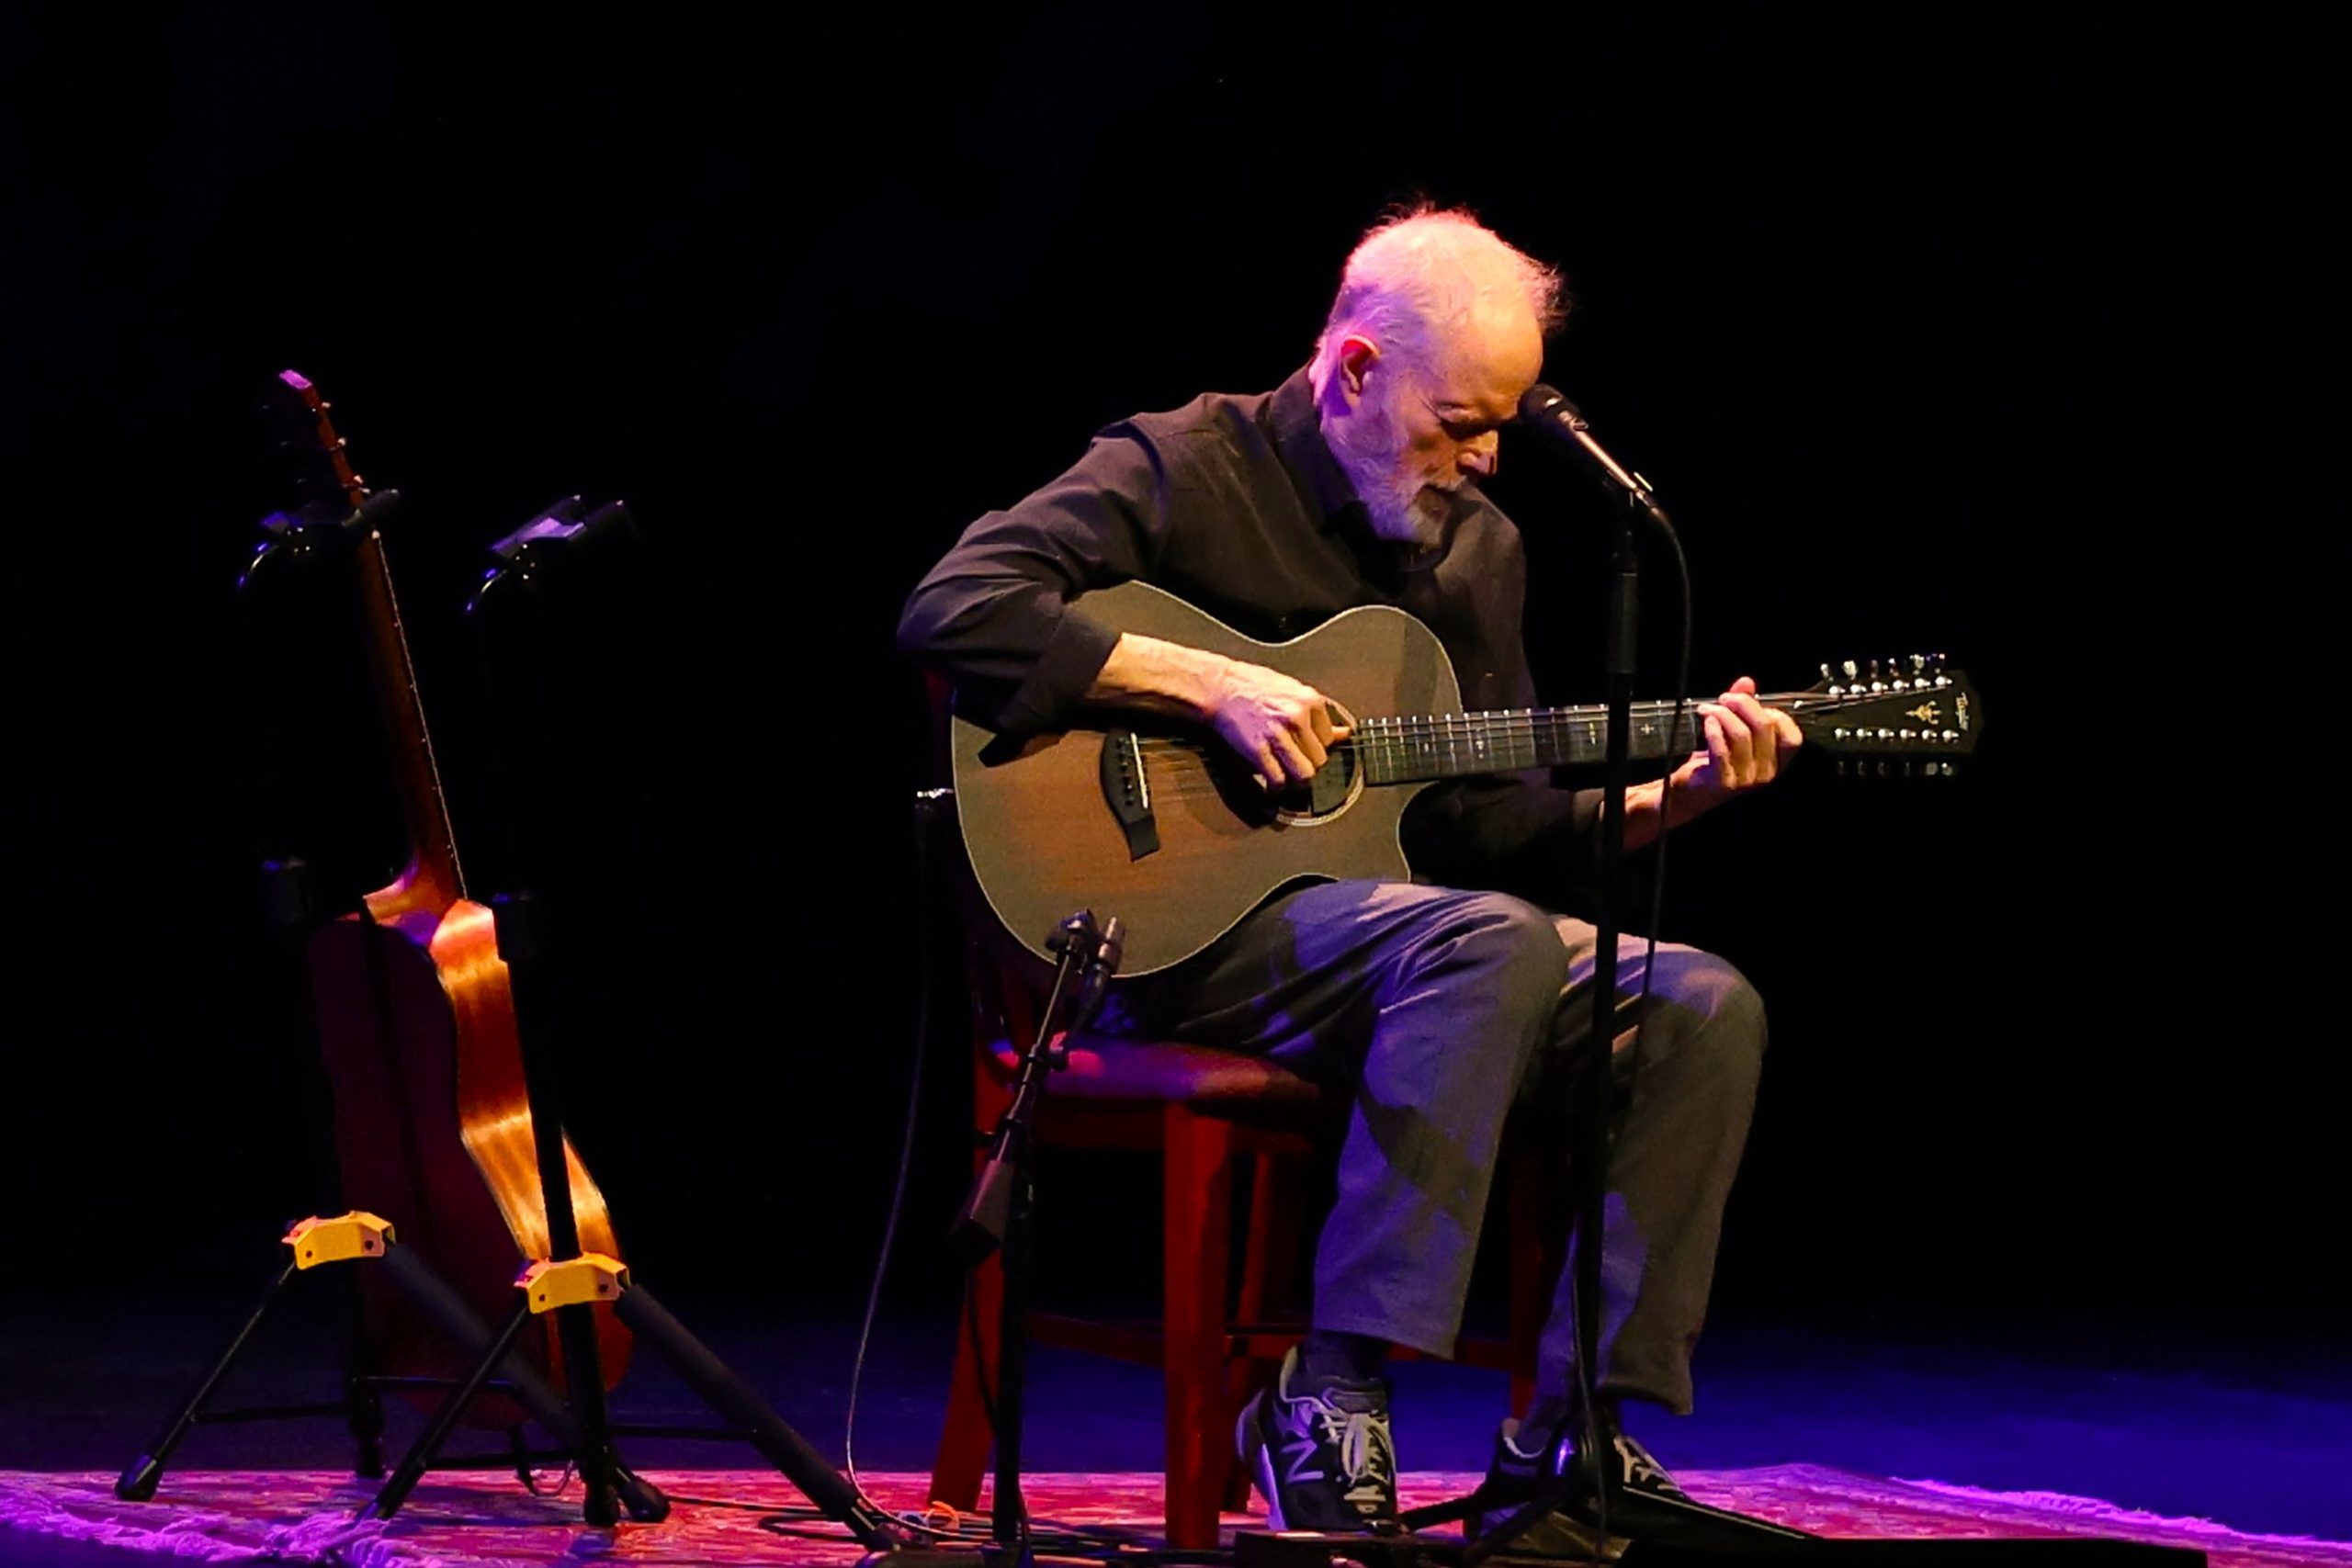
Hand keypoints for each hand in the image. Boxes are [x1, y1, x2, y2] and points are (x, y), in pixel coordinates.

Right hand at [1205, 656, 1352, 789]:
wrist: (1220, 686)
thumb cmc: (1253, 686)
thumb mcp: (1292, 691)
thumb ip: (1317, 716)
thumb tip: (1344, 734)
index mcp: (1309, 701)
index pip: (1329, 739)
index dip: (1317, 747)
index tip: (1306, 748)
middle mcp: (1297, 717)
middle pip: (1320, 759)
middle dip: (1308, 764)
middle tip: (1296, 762)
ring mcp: (1278, 734)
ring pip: (1304, 774)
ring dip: (1296, 780)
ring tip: (1288, 776)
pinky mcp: (1258, 749)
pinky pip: (1278, 779)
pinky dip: (1276, 786)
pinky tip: (1271, 781)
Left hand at [1665, 676, 1802, 813]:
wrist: (1690, 794)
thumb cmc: (1714, 763)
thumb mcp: (1733, 732)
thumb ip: (1743, 707)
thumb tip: (1746, 682)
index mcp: (1776, 763)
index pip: (1792, 738)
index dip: (1776, 714)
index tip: (1756, 704)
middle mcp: (1766, 773)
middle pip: (1764, 727)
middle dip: (1743, 704)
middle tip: (1725, 698)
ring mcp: (1745, 780)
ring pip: (1741, 735)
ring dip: (1722, 714)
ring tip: (1707, 708)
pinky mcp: (1723, 782)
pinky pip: (1721, 750)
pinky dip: (1713, 730)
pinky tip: (1706, 721)